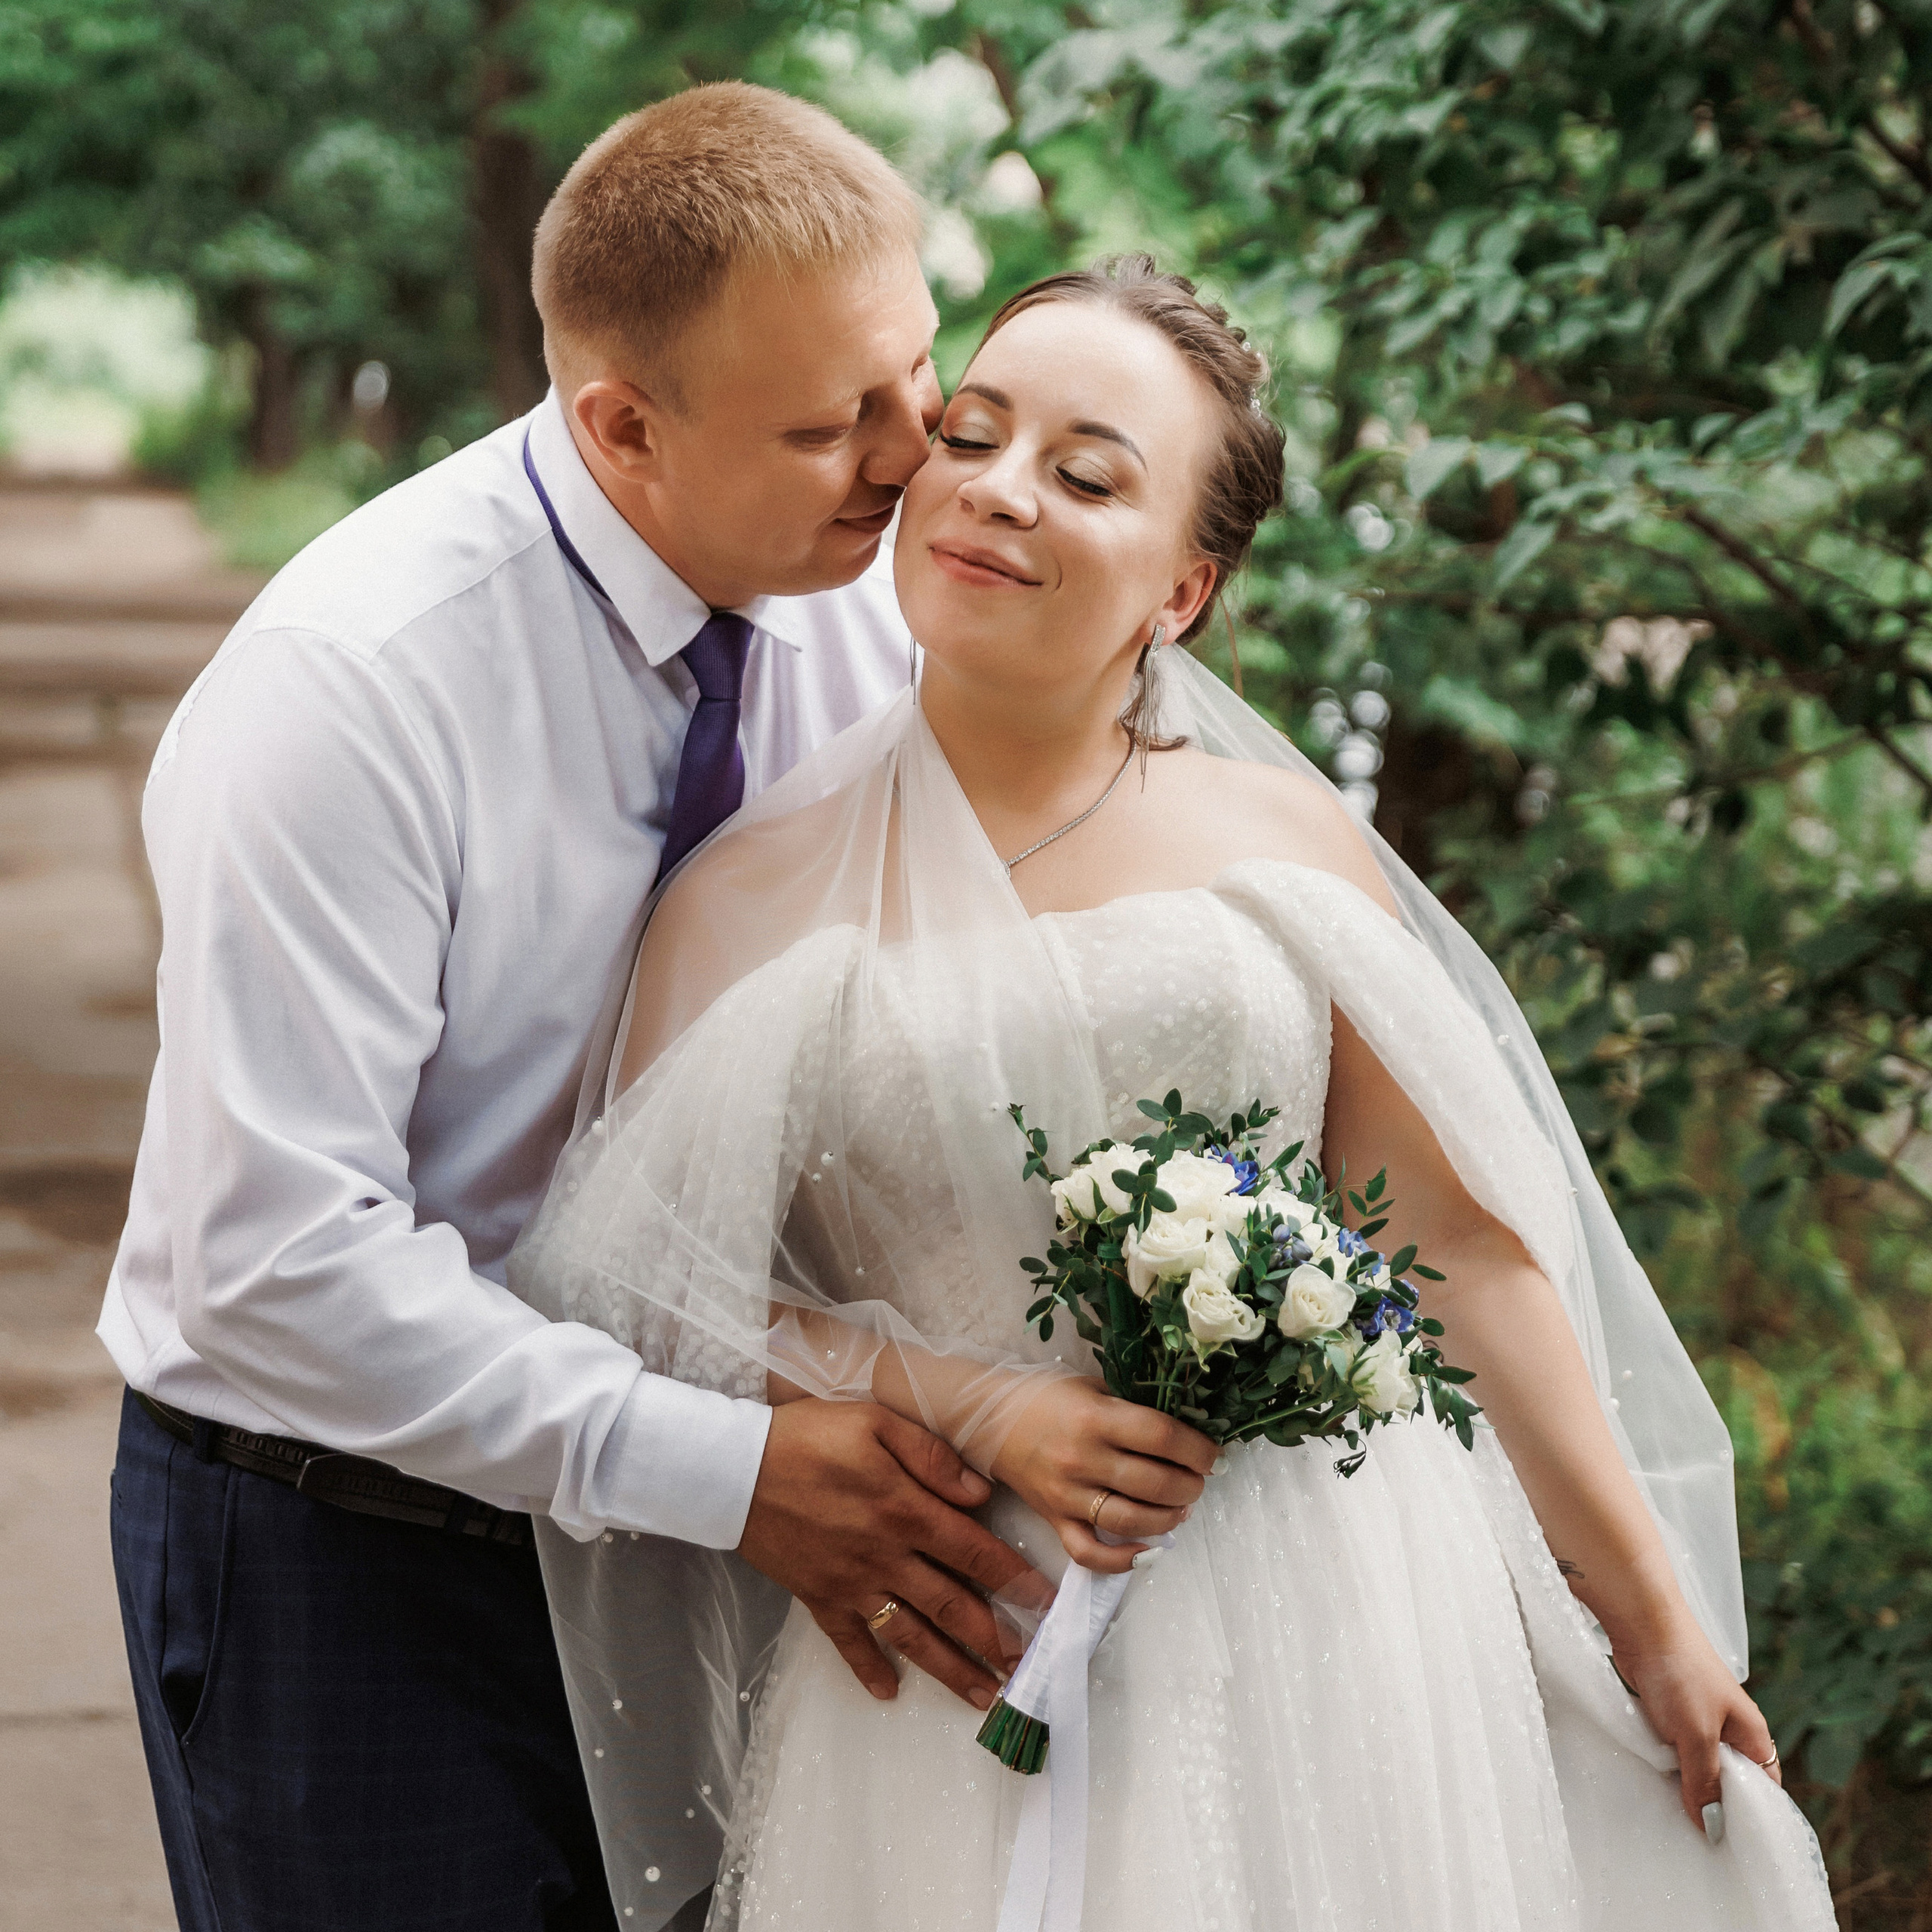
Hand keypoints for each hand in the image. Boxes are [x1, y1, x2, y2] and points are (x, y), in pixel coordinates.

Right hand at [736, 1398, 1040, 1708]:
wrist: (732, 1469)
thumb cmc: (807, 1436)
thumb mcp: (875, 1422)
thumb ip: (932, 1457)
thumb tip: (980, 1493)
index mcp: (905, 1510)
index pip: (974, 1551)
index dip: (1014, 1578)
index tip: (1046, 1603)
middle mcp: (885, 1556)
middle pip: (951, 1606)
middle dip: (993, 1639)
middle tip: (1027, 1667)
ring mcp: (851, 1584)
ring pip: (910, 1636)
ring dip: (949, 1668)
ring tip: (982, 1697)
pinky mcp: (817, 1598)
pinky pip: (848, 1643)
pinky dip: (867, 1670)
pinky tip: (888, 1693)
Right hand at [989, 1375, 1217, 1572]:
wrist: (988, 1418)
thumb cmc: (1045, 1397)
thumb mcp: (1092, 1387)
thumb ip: (1131, 1407)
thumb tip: (1182, 1429)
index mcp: (1096, 1418)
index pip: (1161, 1437)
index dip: (1198, 1449)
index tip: (1214, 1455)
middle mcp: (1082, 1458)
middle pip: (1154, 1483)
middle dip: (1190, 1486)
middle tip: (1198, 1480)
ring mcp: (1066, 1494)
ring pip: (1130, 1521)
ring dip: (1168, 1519)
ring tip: (1181, 1509)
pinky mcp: (1053, 1519)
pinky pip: (1089, 1552)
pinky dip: (1121, 1560)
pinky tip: (1147, 1551)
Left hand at [1612, 1612, 1781, 1828]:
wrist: (1642, 1622)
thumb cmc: (1679, 1671)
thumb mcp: (1696, 1734)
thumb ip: (1705, 1780)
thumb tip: (1711, 1827)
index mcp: (1752, 1736)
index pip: (1765, 1791)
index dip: (1751, 1820)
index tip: (1732, 1851)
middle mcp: (1731, 1732)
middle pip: (1730, 1784)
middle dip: (1714, 1808)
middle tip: (1696, 1843)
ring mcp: (1699, 1723)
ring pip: (1698, 1769)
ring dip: (1685, 1788)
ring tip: (1672, 1821)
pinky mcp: (1670, 1716)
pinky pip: (1674, 1753)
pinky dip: (1665, 1768)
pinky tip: (1652, 1786)